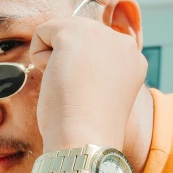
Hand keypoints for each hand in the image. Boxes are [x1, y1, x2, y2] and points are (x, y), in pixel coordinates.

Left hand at [29, 0, 147, 151]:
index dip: (82, 70)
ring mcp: (100, 34)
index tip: (88, 97)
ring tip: (69, 87)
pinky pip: (43, 32)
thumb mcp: (101, 93)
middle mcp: (122, 42)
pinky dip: (39, 56)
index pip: (95, 48)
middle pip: (78, 36)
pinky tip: (56, 79)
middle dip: (69, 62)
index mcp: (133, 59)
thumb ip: (95, 70)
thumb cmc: (88, 129)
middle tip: (78, 94)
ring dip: (54, 60)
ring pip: (61, 32)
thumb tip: (69, 58)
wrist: (85, 140)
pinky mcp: (74, 32)